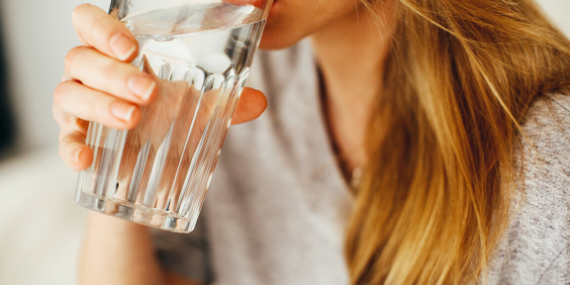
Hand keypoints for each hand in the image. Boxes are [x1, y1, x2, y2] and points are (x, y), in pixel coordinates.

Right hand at [53, 4, 266, 171]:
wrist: (150, 168)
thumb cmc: (167, 120)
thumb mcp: (197, 108)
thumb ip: (224, 102)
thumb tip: (259, 101)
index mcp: (115, 54)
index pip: (90, 23)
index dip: (103, 28)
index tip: (132, 47)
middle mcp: (90, 73)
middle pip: (81, 58)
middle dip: (114, 73)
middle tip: (148, 92)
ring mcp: (77, 105)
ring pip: (68, 93)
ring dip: (99, 104)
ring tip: (133, 118)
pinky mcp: (75, 138)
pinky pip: (64, 140)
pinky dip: (71, 147)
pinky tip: (86, 159)